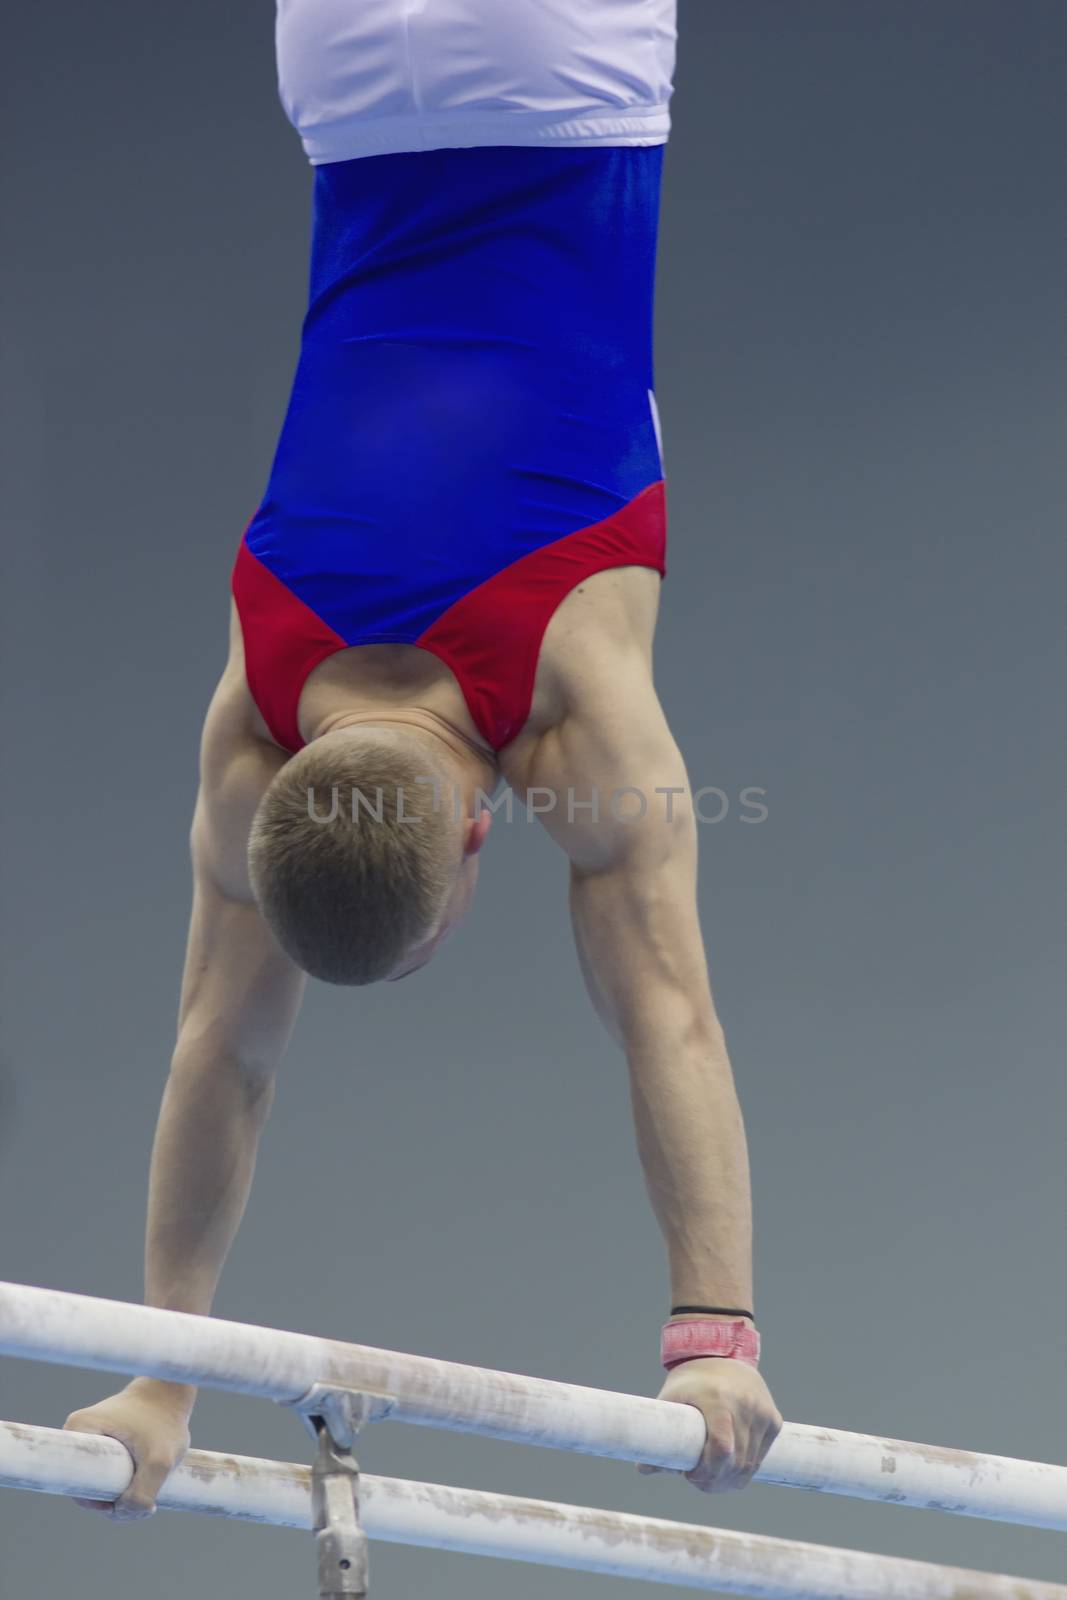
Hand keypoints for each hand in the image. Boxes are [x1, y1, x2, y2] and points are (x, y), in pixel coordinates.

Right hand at [62, 1377, 192, 1520]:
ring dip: (121, 1494)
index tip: (130, 1498)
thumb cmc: (165, 1421)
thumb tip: (123, 1513)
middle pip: (87, 1488)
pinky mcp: (99, 1443)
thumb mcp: (160, 1458)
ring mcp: (86, 1439)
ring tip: (149, 1488)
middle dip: (114, 1502)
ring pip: (98, 1483)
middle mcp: (76, 1433)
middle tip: (146, 1499)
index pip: (79, 1485)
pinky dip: (123, 1484)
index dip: (102, 1503)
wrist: (172, 1393)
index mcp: (79, 1430)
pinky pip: (104, 1475)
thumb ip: (143, 1491)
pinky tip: (144, 1481)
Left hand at [637, 1358, 782, 1491]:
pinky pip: (760, 1459)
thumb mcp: (671, 1400)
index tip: (689, 1474)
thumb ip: (660, 1434)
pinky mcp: (774, 1421)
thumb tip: (643, 1469)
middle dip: (714, 1481)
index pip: (722, 1448)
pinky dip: (744, 1471)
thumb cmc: (692, 1382)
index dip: (706, 1471)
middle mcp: (745, 1405)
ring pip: (749, 1466)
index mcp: (717, 1399)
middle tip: (696, 1481)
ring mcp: (763, 1413)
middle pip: (735, 1462)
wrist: (724, 1356)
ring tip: (709, 1479)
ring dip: (729, 1481)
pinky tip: (728, 1470)